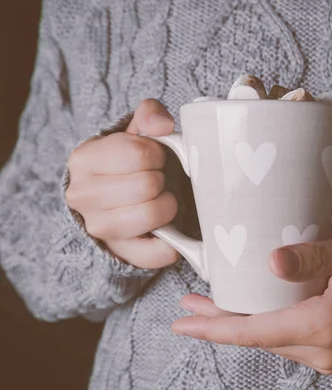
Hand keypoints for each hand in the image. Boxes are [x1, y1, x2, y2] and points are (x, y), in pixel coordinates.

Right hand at [66, 99, 179, 268]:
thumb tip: (161, 124)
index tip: (154, 158)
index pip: (138, 153)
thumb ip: (150, 115)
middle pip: (147, 185)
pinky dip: (171, 245)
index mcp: (84, 160)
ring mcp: (98, 228)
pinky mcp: (120, 253)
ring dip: (167, 206)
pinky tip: (171, 234)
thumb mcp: (137, 132)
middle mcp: (82, 196)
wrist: (116, 198)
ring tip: (161, 200)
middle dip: (162, 180)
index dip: (157, 154)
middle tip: (158, 180)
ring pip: (151, 215)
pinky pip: (154, 253)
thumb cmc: (130, 163)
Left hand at [171, 229, 331, 374]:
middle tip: (189, 306)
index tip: (182, 324)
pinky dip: (263, 326)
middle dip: (221, 322)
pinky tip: (250, 311)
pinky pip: (286, 341)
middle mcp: (323, 350)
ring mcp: (327, 356)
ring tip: (212, 304)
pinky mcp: (330, 353)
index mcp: (324, 325)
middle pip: (257, 337)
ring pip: (270, 340)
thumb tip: (273, 261)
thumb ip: (314, 255)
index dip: (214, 328)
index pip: (255, 332)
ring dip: (241, 323)